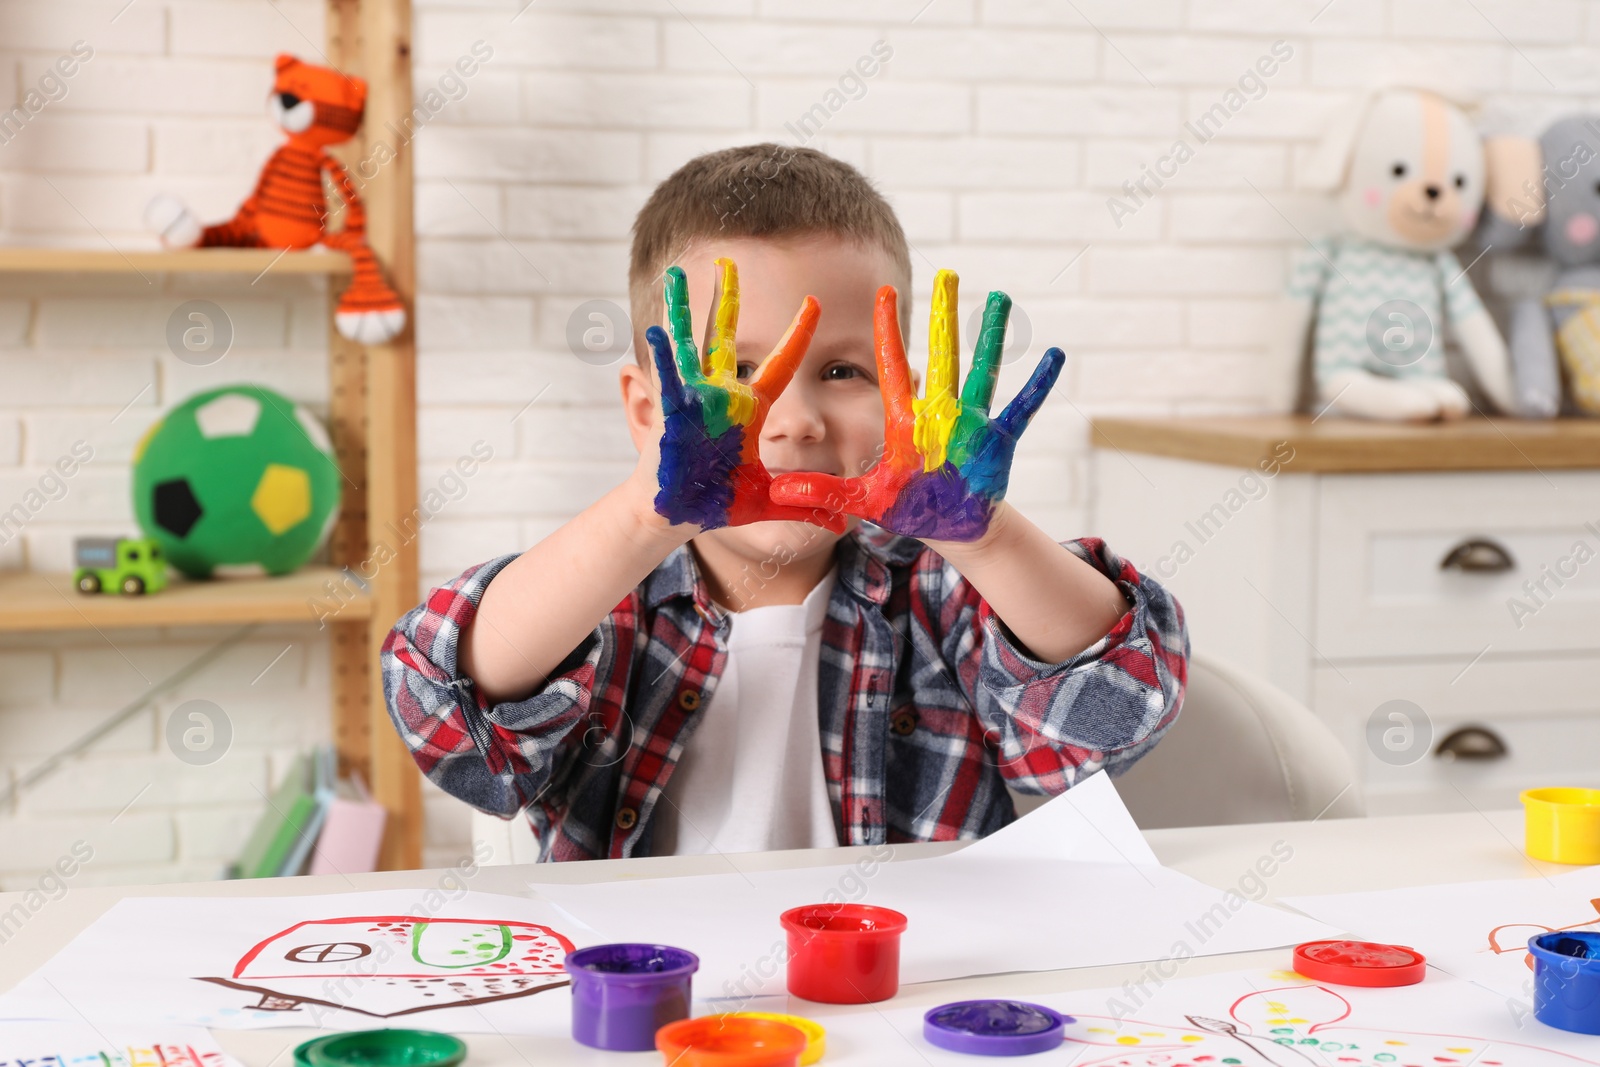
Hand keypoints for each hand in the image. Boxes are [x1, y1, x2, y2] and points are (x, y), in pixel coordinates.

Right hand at [646, 258, 844, 532]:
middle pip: (727, 336)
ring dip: (682, 309)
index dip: (798, 334)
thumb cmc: (716, 503)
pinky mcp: (671, 413)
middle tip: (729, 260)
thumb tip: (840, 522)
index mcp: (749, 409)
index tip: (814, 301)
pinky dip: (659, 354)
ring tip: (675, 274)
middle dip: (728, 299)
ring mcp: (693, 400)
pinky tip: (654, 329)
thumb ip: (802, 506)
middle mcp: (721, 395)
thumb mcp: (766, 501)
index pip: (781, 364)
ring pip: (689, 344)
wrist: (677, 516)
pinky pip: (665, 378)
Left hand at [769, 269, 1063, 542]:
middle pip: (942, 354)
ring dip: (992, 336)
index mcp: (906, 421)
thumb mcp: (862, 501)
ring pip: (983, 370)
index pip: (892, 367)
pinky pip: (1022, 408)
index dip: (887, 331)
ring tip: (1000, 298)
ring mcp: (971, 424)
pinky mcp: (998, 443)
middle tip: (947, 272)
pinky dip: (1038, 384)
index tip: (883, 292)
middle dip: (943, 315)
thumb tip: (780, 491)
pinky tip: (1054, 354)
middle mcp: (939, 413)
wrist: (949, 528)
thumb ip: (825, 494)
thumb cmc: (908, 508)